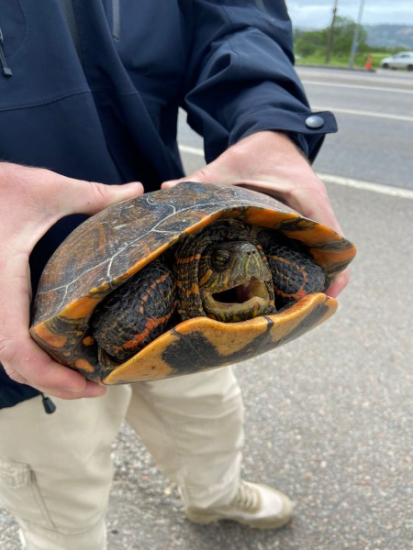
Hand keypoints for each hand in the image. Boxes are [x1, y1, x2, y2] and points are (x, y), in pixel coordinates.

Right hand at [0, 163, 142, 398]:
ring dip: (41, 373)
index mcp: (1, 281)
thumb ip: (92, 194)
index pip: (17, 349)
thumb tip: (137, 190)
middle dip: (54, 384)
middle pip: (13, 365)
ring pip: (4, 357)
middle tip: (97, 386)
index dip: (52, 377)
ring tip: (82, 376)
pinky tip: (57, 350)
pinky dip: (28, 356)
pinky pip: (2, 341)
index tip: (91, 385)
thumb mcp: (45, 188)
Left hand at [163, 131, 348, 296]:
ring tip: (293, 306)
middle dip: (321, 282)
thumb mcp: (232, 163)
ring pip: (324, 253)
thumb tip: (168, 192)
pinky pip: (313, 246)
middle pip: (332, 254)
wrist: (273, 134)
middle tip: (300, 311)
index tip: (324, 296)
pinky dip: (307, 264)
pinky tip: (285, 284)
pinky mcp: (304, 219)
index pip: (330, 237)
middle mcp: (317, 208)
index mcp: (306, 196)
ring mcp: (314, 215)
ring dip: (315, 276)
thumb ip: (204, 179)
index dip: (333, 269)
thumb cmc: (257, 149)